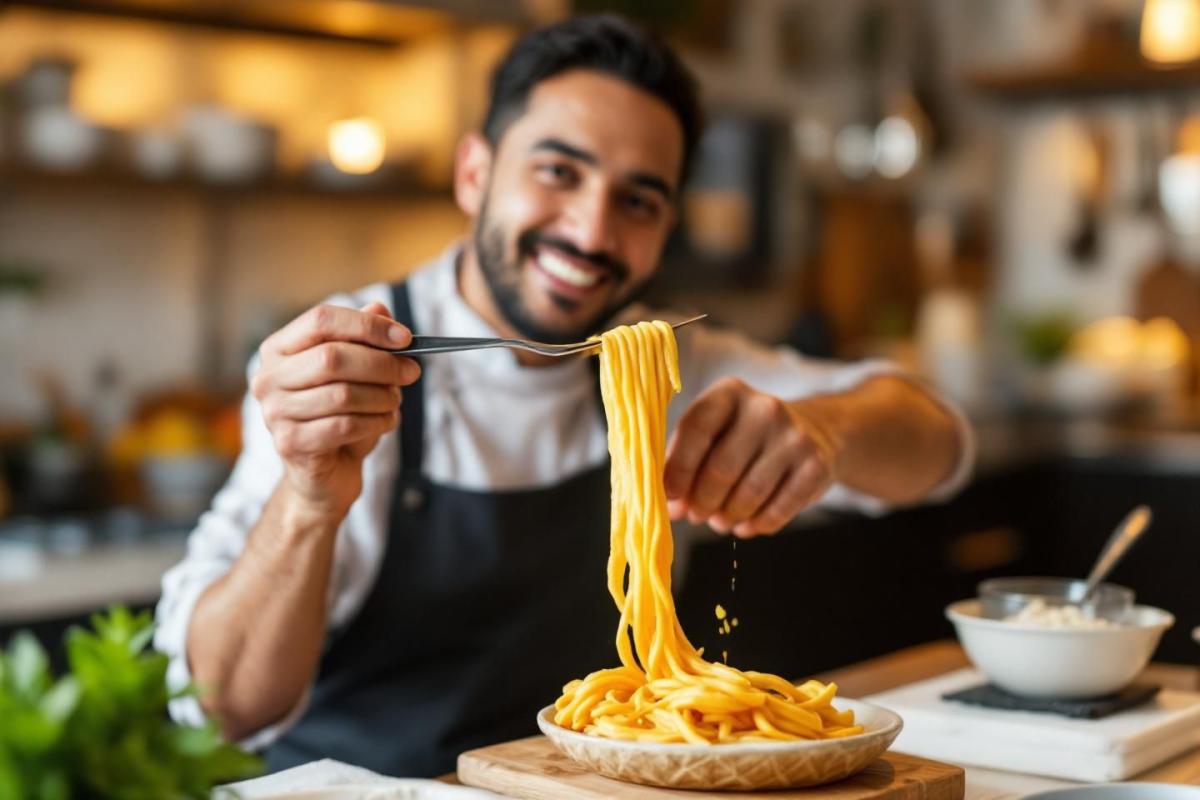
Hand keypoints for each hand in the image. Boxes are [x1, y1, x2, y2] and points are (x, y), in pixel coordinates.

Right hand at [252, 302, 419, 519]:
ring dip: (382, 396)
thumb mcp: (355, 373)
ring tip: (395, 401)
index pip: (321, 320)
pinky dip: (376, 422)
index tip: (405, 337)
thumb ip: (363, 339)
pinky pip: (344, 426)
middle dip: (381, 363)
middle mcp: (268, 377)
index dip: (366, 325)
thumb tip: (379, 309)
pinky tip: (386, 421)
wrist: (324, 473)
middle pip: (332, 357)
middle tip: (411, 371)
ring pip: (342, 394)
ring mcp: (274, 412)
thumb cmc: (339, 415)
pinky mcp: (290, 443)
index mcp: (279, 349)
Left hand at [663, 378, 836, 537]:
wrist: (812, 431)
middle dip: (702, 502)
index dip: (678, 467)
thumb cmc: (743, 438)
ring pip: (748, 494)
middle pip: (721, 468)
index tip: (669, 496)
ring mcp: (794, 437)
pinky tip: (747, 524)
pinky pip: (777, 511)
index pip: (696, 429)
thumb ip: (684, 463)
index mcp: (728, 393)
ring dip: (727, 517)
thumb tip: (671, 507)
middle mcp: (764, 408)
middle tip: (696, 516)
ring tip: (720, 521)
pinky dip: (756, 525)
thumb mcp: (712, 434)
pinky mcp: (815, 467)